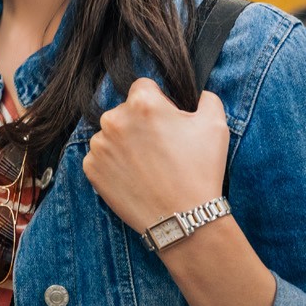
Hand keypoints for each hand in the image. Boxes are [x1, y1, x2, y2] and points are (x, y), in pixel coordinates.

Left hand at [83, 79, 229, 235]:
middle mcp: (114, 119)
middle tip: (160, 148)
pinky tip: (135, 177)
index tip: (166, 122)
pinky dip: (114, 164)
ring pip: (111, 134)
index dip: (158, 103)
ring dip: (125, 143)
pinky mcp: (91, 168)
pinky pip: (101, 157)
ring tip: (148, 166)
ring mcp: (99, 145)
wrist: (184, 218)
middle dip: (139, 123)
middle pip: (124, 111)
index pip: (143, 87)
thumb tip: (199, 94)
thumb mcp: (215, 125)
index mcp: (142, 103)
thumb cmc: (200, 170)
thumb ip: (206, 98)